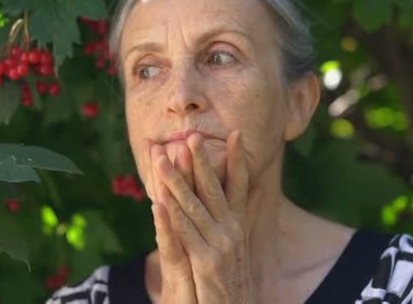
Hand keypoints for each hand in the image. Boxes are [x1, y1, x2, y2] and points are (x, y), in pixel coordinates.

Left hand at [151, 131, 255, 303]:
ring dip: (176, 181)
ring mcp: (220, 246)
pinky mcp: (206, 263)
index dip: (237, 160)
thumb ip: (241, 216)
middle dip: (201, 161)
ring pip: (193, 206)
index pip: (238, 185)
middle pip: (215, 189)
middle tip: (191, 134)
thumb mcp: (236, 245)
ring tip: (161, 159)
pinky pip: (184, 234)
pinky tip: (158, 200)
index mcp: (237, 225)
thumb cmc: (231, 280)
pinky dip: (171, 216)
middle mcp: (232, 231)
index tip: (236, 133)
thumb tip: (254, 190)